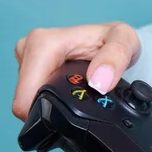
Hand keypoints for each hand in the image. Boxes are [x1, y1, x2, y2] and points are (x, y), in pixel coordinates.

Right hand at [12, 21, 140, 120]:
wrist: (111, 38)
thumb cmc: (115, 38)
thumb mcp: (125, 41)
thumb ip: (115, 59)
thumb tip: (98, 82)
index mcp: (43, 43)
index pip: (26, 95)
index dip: (46, 112)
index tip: (71, 113)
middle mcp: (29, 47)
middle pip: (26, 98)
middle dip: (50, 105)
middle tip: (80, 97)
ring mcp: (26, 57)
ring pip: (28, 96)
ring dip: (50, 99)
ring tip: (75, 89)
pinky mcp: (28, 65)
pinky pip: (32, 91)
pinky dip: (49, 95)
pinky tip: (67, 87)